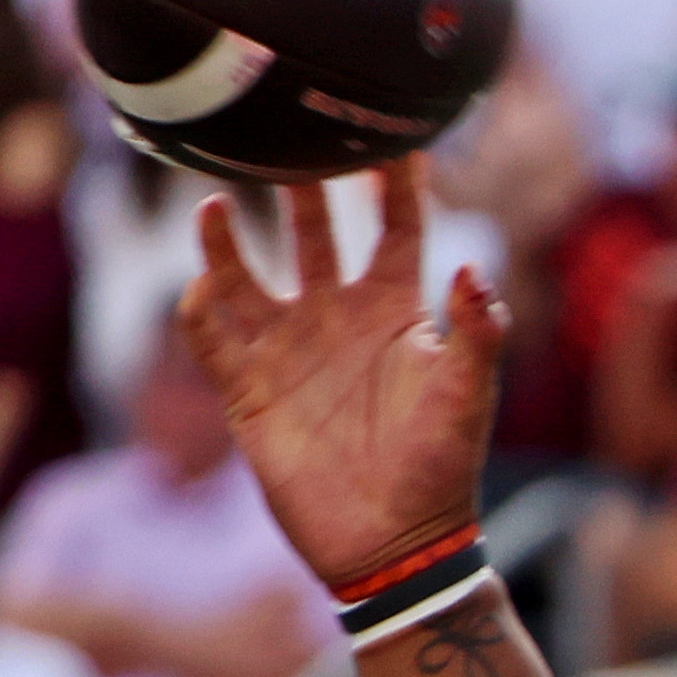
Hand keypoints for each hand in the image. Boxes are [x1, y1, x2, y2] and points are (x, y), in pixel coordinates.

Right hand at [177, 158, 506, 597]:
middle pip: (316, 228)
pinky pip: (212, 337)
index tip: (387, 130)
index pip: (398, 225)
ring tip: (212, 201)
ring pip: (247, 273)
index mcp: (398, 309)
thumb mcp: (468, 398)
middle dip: (301, 182)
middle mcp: (338, 316)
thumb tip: (477, 270)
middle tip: (281, 132)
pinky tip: (199, 285)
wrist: (395, 545)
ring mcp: (290, 349)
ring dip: (226, 239)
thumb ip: (478, 334)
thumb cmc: (441, 470)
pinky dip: (200, 309)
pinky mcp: (250, 390)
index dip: (396, 179)